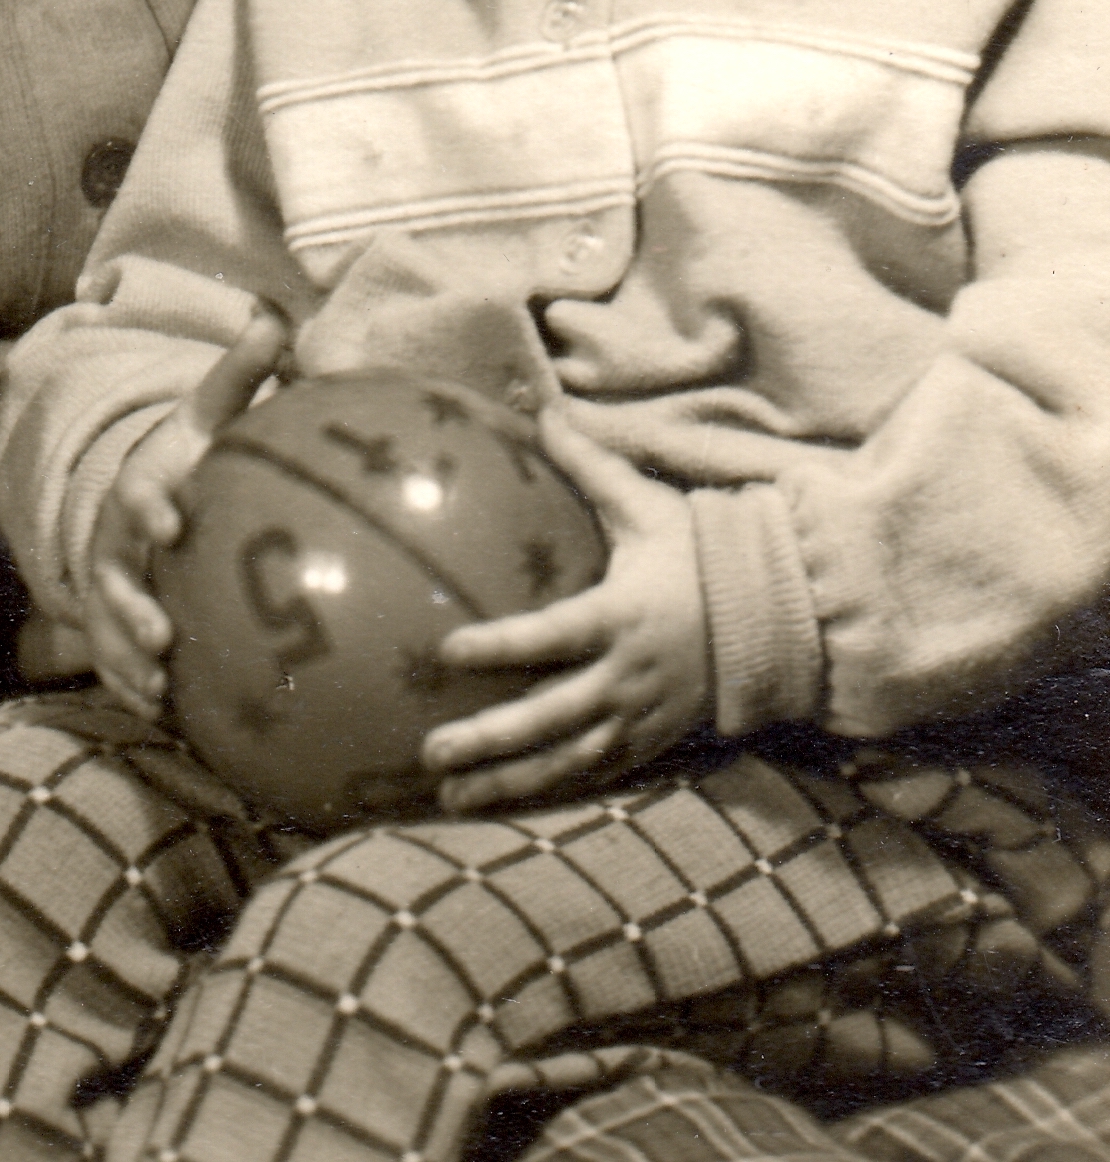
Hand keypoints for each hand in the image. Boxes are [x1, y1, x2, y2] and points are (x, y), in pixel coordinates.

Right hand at [82, 307, 288, 719]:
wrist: (149, 507)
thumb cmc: (192, 462)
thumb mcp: (211, 415)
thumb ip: (242, 373)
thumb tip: (277, 315)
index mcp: (142, 490)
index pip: (137, 497)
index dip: (149, 510)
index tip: (172, 524)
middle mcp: (117, 545)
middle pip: (110, 578)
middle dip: (126, 608)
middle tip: (160, 636)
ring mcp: (110, 593)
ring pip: (106, 633)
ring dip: (127, 662)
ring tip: (159, 690)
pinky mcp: (114, 634)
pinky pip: (116, 669)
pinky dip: (135, 693)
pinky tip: (168, 719)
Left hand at [420, 409, 711, 811]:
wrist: (777, 621)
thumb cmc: (700, 556)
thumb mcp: (648, 507)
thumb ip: (590, 464)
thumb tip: (542, 408)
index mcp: (620, 616)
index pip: (551, 636)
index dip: (502, 647)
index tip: (448, 652)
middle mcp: (627, 677)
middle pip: (550, 718)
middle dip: (490, 738)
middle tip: (432, 750)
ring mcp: (640, 718)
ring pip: (566, 760)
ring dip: (508, 780)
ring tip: (451, 796)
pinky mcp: (650, 743)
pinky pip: (593, 773)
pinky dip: (548, 790)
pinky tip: (503, 801)